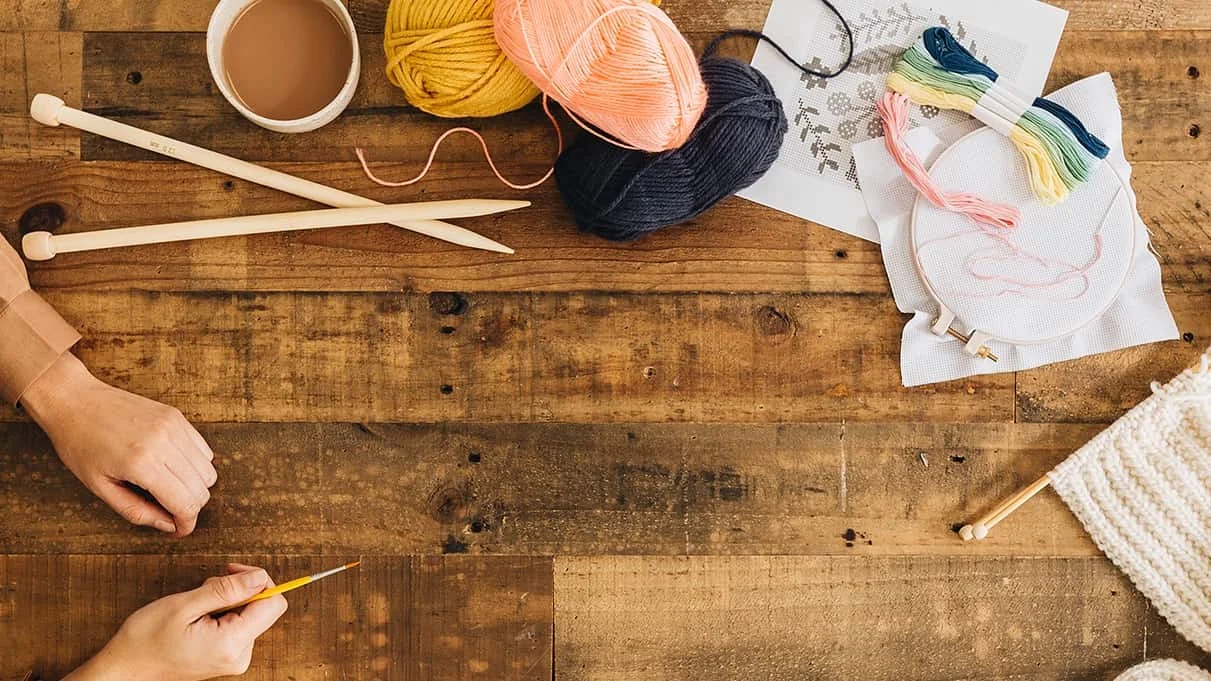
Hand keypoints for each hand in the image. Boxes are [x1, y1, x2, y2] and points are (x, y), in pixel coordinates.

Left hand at [20, 353, 215, 535]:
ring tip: (171, 489)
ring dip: (195, 487)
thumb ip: (136, 511)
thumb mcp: (100, 487)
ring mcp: (173, 426)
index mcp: (141, 464)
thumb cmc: (80, 445)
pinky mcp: (176, 416)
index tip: (179, 530)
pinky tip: (174, 468)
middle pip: (201, 489)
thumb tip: (168, 525)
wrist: (75, 401)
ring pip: (208, 470)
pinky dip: (196, 465)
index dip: (186, 523)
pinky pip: (203, 449)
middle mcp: (164, 442)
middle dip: (190, 507)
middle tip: (171, 512)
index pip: (185, 503)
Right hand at [64, 564, 287, 680]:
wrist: (124, 670)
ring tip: (196, 607)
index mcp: (232, 644)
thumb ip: (227, 590)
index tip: (232, 571)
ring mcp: (233, 659)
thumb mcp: (185, 605)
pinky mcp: (226, 658)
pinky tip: (199, 618)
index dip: (259, 580)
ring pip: (249, 615)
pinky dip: (223, 614)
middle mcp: (239, 656)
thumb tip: (260, 577)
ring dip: (228, 602)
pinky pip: (237, 626)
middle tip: (206, 589)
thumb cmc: (146, 639)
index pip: (273, 604)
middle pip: (262, 608)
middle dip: (239, 590)